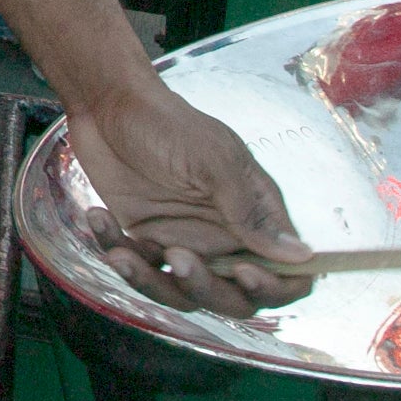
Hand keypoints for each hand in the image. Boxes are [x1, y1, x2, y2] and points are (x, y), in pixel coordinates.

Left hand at [68, 82, 312, 316]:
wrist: (106, 103)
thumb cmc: (167, 122)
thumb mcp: (213, 161)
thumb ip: (250, 211)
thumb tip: (302, 254)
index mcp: (253, 216)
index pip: (286, 273)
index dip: (275, 287)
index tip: (245, 274)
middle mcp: (223, 237)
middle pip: (232, 297)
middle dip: (205, 288)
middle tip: (177, 258)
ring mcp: (183, 241)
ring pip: (180, 293)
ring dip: (151, 282)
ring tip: (123, 255)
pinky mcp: (144, 241)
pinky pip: (137, 270)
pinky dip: (115, 251)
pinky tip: (98, 218)